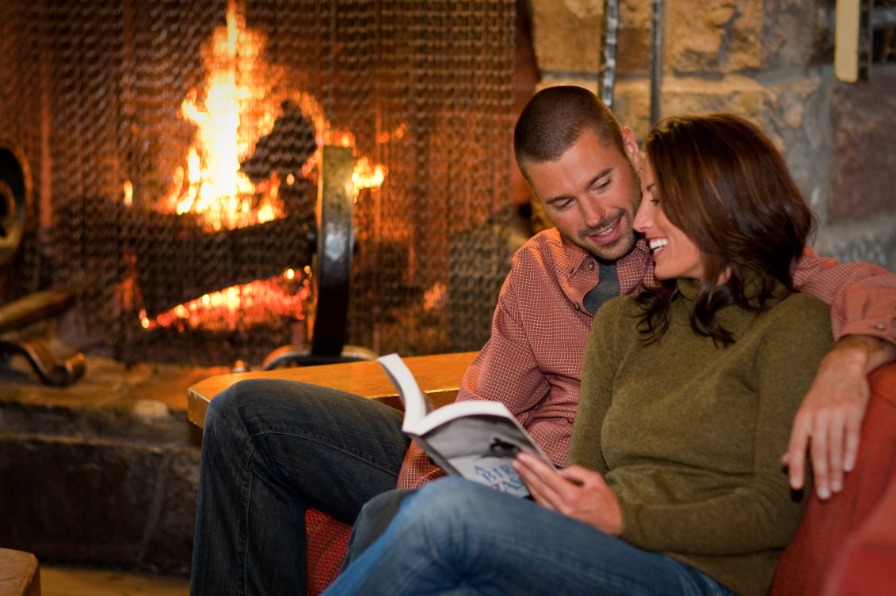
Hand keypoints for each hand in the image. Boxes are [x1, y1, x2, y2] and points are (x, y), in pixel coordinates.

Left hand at [512, 452, 621, 534]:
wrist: (615, 525)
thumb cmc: (606, 501)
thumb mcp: (595, 479)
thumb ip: (575, 472)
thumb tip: (558, 471)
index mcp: (573, 496)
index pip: (547, 477)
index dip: (533, 466)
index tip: (522, 457)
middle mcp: (563, 509)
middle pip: (538, 487)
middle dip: (525, 473)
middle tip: (515, 462)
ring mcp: (560, 518)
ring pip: (537, 498)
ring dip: (527, 483)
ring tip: (520, 471)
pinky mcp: (560, 522)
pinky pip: (542, 506)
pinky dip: (534, 494)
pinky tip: (530, 486)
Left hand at [782, 335, 895, 499]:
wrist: (841, 368)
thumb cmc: (820, 397)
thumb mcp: (805, 415)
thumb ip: (797, 440)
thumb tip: (785, 464)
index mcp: (802, 419)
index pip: (797, 447)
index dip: (796, 467)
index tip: (796, 488)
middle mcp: (817, 417)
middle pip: (818, 450)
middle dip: (820, 475)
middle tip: (823, 496)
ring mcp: (836, 414)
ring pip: (835, 447)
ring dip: (836, 470)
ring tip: (836, 489)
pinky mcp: (854, 411)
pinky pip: (852, 435)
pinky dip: (850, 452)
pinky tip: (849, 468)